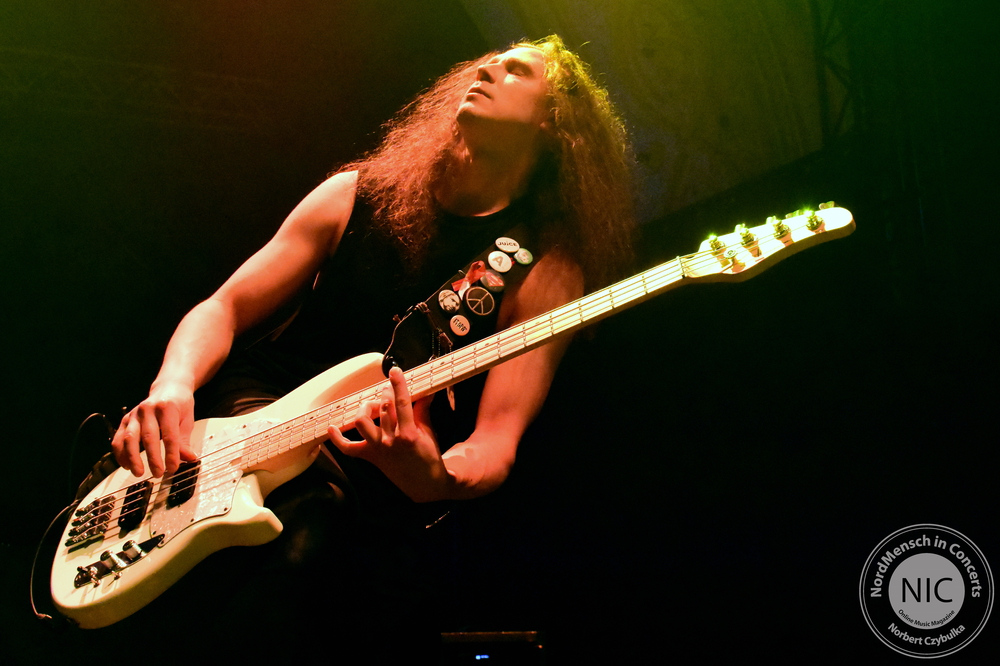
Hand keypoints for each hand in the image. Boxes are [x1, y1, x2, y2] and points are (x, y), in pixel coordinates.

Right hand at [111, 381, 197, 476]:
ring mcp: (135, 414)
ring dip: (132, 458)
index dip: (171, 454)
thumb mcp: (187, 420)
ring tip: (139, 472)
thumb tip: (188, 458)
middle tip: (158, 473)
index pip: (169, 435)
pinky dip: (120, 454)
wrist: (168, 387)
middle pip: (148, 437)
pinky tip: (126, 465)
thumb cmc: (179, 404)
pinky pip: (118, 439)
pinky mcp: (125, 420)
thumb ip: (185, 441)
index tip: (173, 468)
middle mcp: (148, 409)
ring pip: (129, 438)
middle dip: (152, 458)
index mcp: (167, 407)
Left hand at [328, 366, 451, 501]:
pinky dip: (338, 439)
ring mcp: (378, 449)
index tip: (394, 371)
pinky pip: (349, 449)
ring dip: (365, 409)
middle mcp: (391, 440)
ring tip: (372, 406)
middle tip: (388, 389)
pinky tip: (333, 427)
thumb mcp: (429, 432)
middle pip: (382, 408)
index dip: (397, 385)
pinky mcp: (370, 456)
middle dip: (385, 394)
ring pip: (362, 423)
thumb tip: (426, 392)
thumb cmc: (428, 456)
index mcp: (408, 433)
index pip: (402, 403)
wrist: (424, 483)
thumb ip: (423, 410)